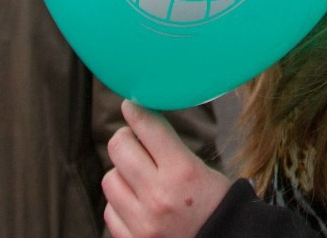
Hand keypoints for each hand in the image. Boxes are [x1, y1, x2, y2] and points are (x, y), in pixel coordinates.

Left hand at [103, 99, 232, 237]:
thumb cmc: (216, 204)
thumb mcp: (202, 169)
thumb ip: (171, 148)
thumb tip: (141, 121)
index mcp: (183, 172)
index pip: (148, 127)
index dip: (136, 110)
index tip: (131, 105)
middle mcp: (159, 196)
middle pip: (119, 147)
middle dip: (126, 139)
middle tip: (134, 142)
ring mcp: (143, 222)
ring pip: (110, 178)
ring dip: (121, 173)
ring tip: (138, 178)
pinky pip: (109, 211)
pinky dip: (120, 204)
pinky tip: (137, 203)